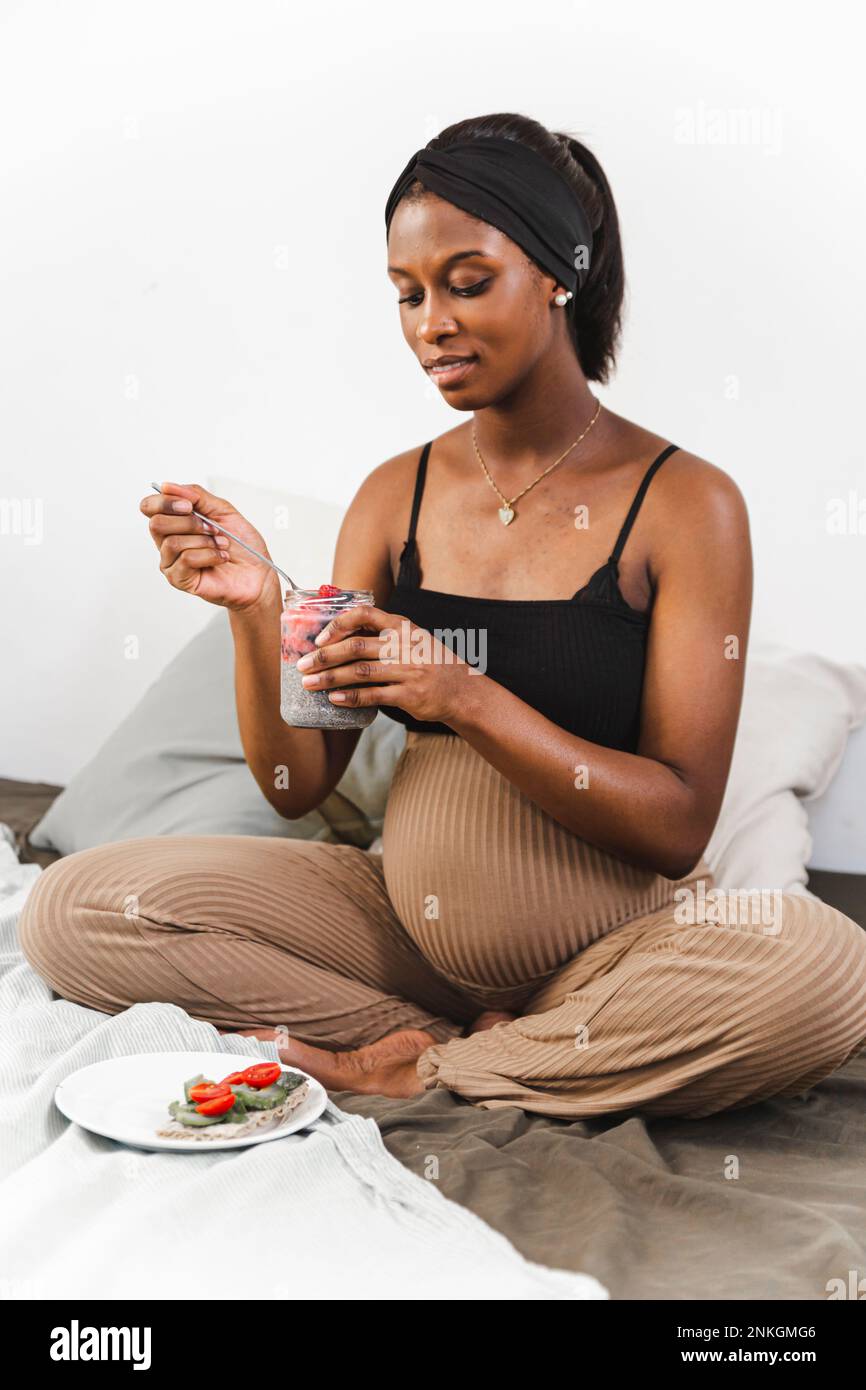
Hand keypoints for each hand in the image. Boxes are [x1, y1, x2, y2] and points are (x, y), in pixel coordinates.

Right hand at [140, 481, 280, 613]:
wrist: (259, 574)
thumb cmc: (242, 546)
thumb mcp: (223, 511)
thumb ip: (196, 496)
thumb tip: (168, 486)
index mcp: (175, 522)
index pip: (149, 507)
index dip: (164, 502)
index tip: (189, 505)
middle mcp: (168, 542)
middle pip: (156, 524)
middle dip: (189, 522)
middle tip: (212, 528)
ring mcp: (172, 562)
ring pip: (173, 542)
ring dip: (204, 540)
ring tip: (222, 544)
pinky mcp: (180, 580)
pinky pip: (186, 559)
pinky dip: (209, 555)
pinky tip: (221, 558)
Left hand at [295, 603, 485, 725]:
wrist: (462, 690)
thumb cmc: (430, 663)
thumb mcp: (412, 639)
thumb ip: (383, 636)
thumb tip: (341, 639)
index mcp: (401, 627)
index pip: (365, 614)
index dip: (338, 624)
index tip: (319, 638)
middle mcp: (404, 645)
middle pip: (355, 647)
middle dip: (323, 657)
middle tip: (302, 665)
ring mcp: (407, 670)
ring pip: (359, 672)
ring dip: (329, 678)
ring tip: (309, 684)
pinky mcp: (409, 695)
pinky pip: (373, 695)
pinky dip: (351, 698)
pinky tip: (334, 699)